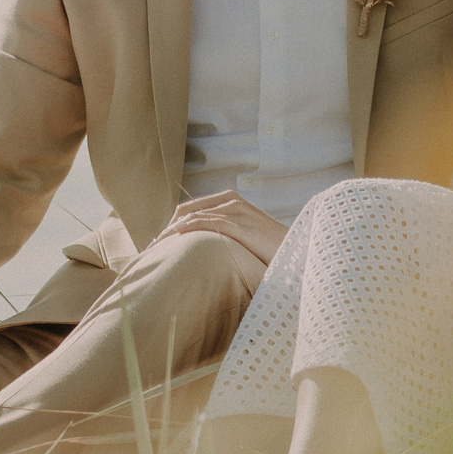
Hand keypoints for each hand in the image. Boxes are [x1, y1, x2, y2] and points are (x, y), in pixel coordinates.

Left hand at [156, 190, 286, 265]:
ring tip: (158, 247)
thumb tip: (208, 250)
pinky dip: (186, 228)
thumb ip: (228, 236)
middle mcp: (232, 201)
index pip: (192, 208)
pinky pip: (205, 222)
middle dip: (168, 227)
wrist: (298, 252)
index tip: (162, 243)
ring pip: (193, 215)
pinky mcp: (239, 223)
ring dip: (171, 231)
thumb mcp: (246, 238)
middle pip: (187, 209)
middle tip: (155, 247)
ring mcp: (235, 210)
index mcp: (232, 201)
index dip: (173, 224)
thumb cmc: (273, 250)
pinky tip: (174, 238)